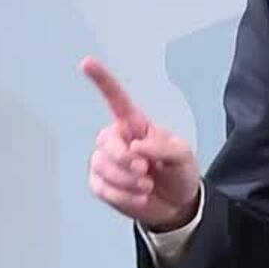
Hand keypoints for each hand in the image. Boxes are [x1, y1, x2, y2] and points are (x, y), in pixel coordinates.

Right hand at [81, 56, 201, 230]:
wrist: (178, 205)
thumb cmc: (180, 173)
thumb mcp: (182, 155)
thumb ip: (162, 147)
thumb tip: (136, 147)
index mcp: (135, 125)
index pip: (115, 99)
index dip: (101, 80)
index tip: (86, 63)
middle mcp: (118, 140)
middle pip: (106, 142)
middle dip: (124, 159)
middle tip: (146, 170)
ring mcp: (107, 163)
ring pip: (101, 166)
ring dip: (126, 181)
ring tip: (147, 186)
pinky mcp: (102, 185)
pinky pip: (101, 188)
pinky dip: (122, 196)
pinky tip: (139, 198)